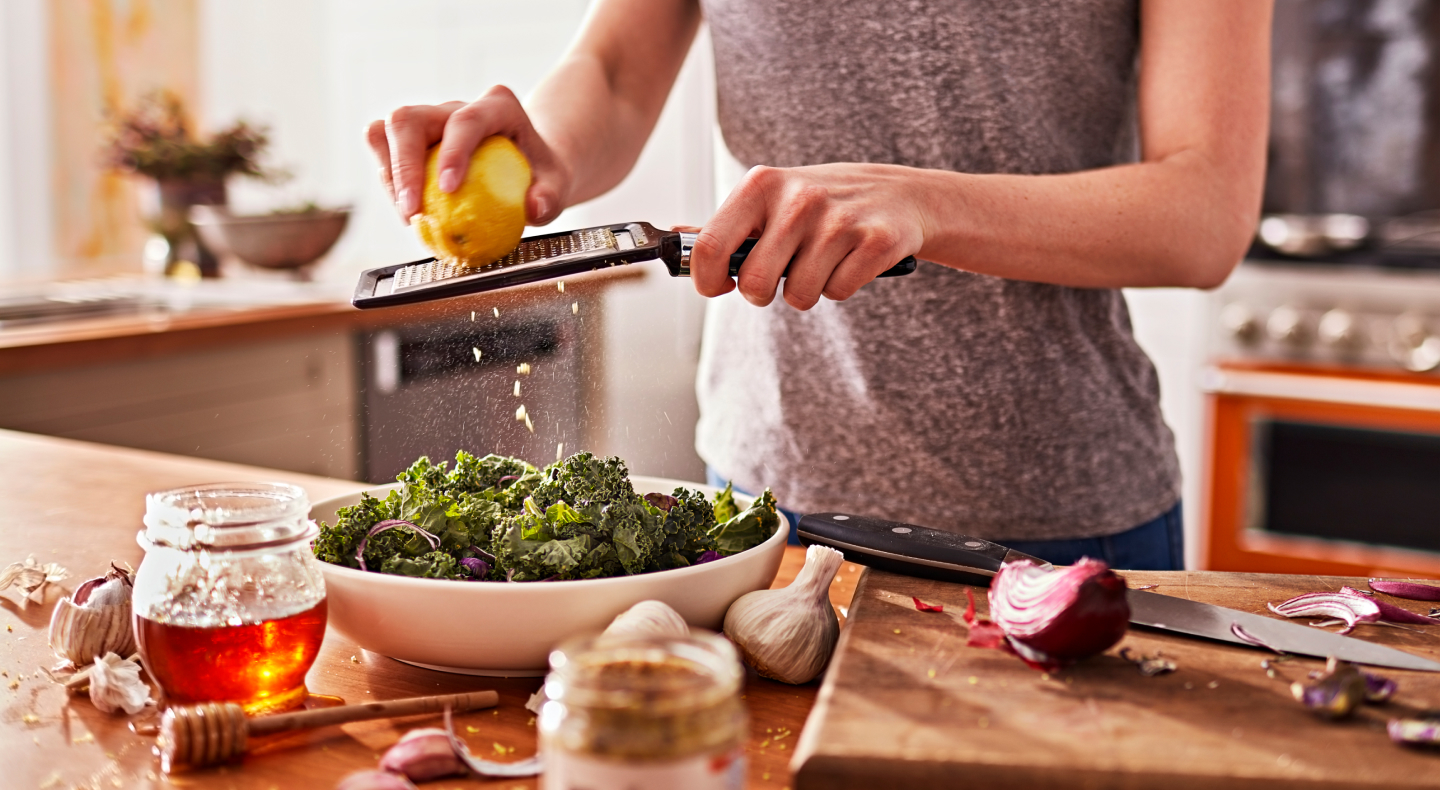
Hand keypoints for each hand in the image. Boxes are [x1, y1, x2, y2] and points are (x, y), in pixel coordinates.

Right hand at [365, 86, 570, 225]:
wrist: (527, 166)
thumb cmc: (540, 173)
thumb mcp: (556, 185)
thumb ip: (550, 197)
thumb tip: (534, 208)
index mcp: (497, 108)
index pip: (467, 121)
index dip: (452, 152)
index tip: (447, 189)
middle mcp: (457, 108)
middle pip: (410, 119)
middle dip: (403, 166)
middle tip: (413, 212)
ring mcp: (430, 120)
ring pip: (387, 131)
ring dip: (390, 176)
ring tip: (410, 216)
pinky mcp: (412, 139)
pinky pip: (384, 150)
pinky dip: (389, 181)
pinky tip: (408, 210)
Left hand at [688, 164, 927, 309]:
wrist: (898, 195)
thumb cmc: (822, 203)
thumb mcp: (771, 199)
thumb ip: (725, 225)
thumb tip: (674, 239)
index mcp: (761, 185)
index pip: (711, 247)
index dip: (708, 281)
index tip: (721, 286)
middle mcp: (798, 198)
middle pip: (755, 283)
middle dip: (764, 292)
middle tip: (781, 275)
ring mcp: (839, 219)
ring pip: (798, 295)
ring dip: (807, 290)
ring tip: (822, 262)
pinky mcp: (876, 241)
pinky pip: (838, 292)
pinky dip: (842, 286)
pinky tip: (850, 260)